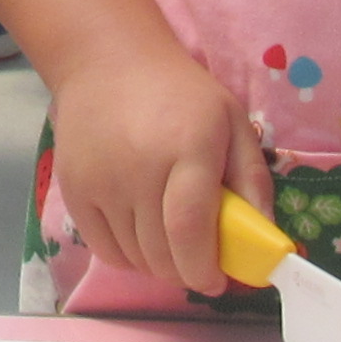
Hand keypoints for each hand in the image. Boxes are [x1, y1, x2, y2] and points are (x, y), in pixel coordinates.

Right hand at [48, 43, 267, 295]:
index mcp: (187, 148)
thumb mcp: (231, 121)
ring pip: (134, 257)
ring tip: (170, 243)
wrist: (106, 60)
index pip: (190, 230)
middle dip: (186, 273)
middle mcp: (138, 168)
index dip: (204, 269)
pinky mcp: (73, 189)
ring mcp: (100, 180)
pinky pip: (104, 250)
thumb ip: (253, 179)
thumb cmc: (179, 92)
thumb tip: (266, 242)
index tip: (218, 281)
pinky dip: (127, 258)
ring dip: (158, 265)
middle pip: (161, 253)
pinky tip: (141, 238)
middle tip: (198, 261)